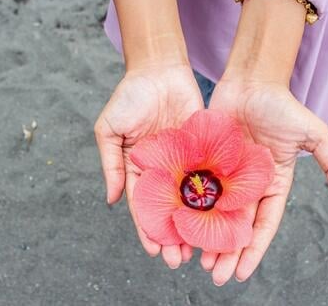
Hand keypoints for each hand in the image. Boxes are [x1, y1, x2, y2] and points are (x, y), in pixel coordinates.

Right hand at [94, 64, 203, 268]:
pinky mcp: (204, 150)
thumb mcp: (109, 130)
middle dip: (173, 235)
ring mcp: (185, 162)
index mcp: (140, 169)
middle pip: (169, 210)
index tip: (155, 250)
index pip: (144, 207)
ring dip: (193, 225)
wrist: (159, 69)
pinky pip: (208, 177)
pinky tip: (218, 218)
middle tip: (179, 260)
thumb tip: (112, 200)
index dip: (148, 229)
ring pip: (190, 200)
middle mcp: (164, 171)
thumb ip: (111, 164)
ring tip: (200, 249)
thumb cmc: (130, 96)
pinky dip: (212, 198)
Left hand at [201, 80, 327, 284]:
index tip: (241, 272)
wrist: (249, 81)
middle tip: (215, 275)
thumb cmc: (281, 106)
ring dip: (206, 238)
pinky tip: (180, 228)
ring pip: (213, 214)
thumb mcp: (314, 134)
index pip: (263, 224)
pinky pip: (196, 191)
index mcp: (272, 185)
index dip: (253, 250)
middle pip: (236, 226)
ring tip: (197, 262)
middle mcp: (247, 185)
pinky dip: (189, 211)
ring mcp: (224, 176)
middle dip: (227, 252)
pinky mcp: (204, 163)